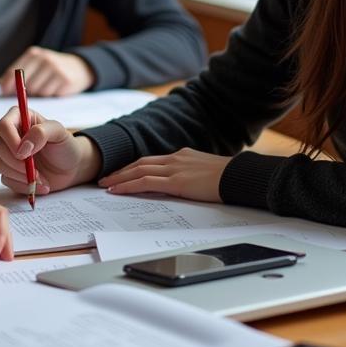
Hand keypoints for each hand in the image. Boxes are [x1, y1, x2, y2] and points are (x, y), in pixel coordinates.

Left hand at [0, 47, 94, 96]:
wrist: (80, 66)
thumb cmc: (51, 68)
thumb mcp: (35, 64)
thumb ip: (17, 73)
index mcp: (34, 54)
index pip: (15, 70)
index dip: (7, 83)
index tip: (2, 92)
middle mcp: (44, 59)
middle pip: (26, 84)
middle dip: (26, 91)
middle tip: (32, 90)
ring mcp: (56, 69)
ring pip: (38, 91)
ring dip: (39, 93)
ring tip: (46, 86)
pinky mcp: (65, 80)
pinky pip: (50, 95)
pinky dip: (50, 94)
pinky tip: (55, 87)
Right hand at [0, 108, 100, 195]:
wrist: (71, 167)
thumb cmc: (65, 146)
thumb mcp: (59, 133)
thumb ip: (41, 133)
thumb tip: (22, 147)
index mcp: (20, 119)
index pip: (3, 125)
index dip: (11, 140)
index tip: (26, 154)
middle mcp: (11, 135)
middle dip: (16, 162)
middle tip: (35, 171)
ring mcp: (9, 154)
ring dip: (21, 176)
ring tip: (42, 179)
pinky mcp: (10, 171)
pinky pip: (6, 180)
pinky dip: (23, 186)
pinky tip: (40, 185)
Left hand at [99, 148, 230, 202]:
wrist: (239, 177)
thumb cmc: (228, 178)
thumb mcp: (205, 173)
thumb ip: (190, 175)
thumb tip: (183, 185)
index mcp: (182, 156)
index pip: (151, 160)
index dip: (134, 166)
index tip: (123, 172)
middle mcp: (175, 158)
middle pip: (141, 163)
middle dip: (122, 171)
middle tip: (106, 178)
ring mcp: (174, 168)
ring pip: (139, 171)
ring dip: (120, 178)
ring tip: (106, 185)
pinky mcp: (176, 181)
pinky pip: (146, 182)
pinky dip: (129, 185)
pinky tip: (118, 190)